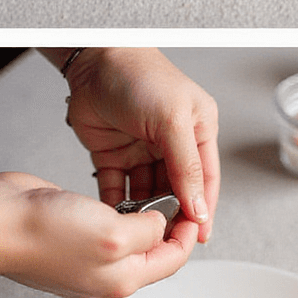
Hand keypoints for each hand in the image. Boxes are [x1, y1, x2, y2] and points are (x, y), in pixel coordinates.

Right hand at [0, 172, 195, 297]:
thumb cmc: (45, 233)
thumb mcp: (114, 232)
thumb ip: (147, 232)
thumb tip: (161, 226)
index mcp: (122, 282)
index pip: (172, 261)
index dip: (186, 233)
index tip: (192, 208)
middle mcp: (106, 277)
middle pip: (153, 254)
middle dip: (166, 226)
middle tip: (172, 197)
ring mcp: (87, 260)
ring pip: (129, 240)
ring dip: (141, 218)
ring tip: (146, 195)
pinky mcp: (71, 240)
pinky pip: (105, 229)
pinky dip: (116, 214)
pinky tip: (116, 199)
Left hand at [62, 46, 219, 240]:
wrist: (93, 59)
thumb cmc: (139, 75)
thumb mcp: (172, 121)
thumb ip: (187, 167)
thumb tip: (198, 206)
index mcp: (197, 132)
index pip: (205, 180)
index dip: (202, 210)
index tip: (198, 237)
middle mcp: (172, 144)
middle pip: (176, 191)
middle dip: (171, 214)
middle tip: (165, 238)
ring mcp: (142, 150)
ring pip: (147, 193)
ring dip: (143, 212)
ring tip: (139, 230)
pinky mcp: (114, 154)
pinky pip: (117, 187)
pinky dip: (116, 203)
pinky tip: (116, 217)